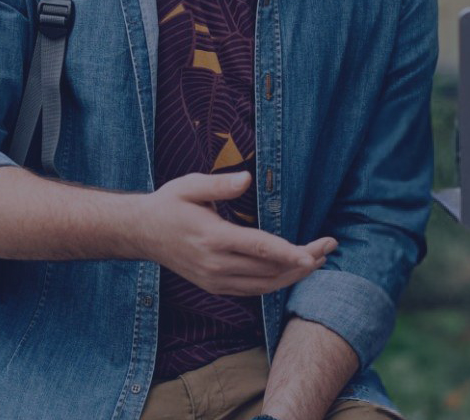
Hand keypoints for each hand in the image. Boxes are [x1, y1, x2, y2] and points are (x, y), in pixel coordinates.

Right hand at [132, 172, 334, 296]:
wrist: (141, 233)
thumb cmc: (168, 204)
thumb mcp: (189, 186)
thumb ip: (219, 185)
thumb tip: (247, 178)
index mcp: (213, 237)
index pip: (260, 248)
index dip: (290, 252)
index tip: (315, 252)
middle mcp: (215, 264)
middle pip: (269, 269)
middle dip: (303, 261)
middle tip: (328, 248)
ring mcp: (214, 280)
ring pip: (264, 285)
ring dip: (293, 275)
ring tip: (317, 260)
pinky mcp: (214, 286)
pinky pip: (252, 291)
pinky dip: (275, 284)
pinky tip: (290, 272)